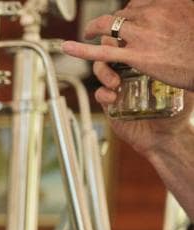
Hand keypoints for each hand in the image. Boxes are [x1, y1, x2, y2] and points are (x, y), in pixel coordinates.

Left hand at [61, 0, 193, 91]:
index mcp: (168, 3)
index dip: (132, 11)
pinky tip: (66, 46)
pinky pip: (103, 51)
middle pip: (123, 14)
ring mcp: (143, 34)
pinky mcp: (137, 56)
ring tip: (89, 33)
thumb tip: (175, 16)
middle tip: (113, 31)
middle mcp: (153, 13)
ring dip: (97, 29)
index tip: (131, 18)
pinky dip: (82, 49)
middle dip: (115, 22)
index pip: (139, 2)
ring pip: (110, 27)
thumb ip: (178, 12)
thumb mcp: (192, 15)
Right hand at [87, 36, 193, 155]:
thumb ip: (179, 70)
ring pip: (100, 67)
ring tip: (115, 83)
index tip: (128, 41)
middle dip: (108, 49)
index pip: (131, 42)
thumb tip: (185, 55)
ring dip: (103, 72)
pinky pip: (99, 93)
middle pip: (110, 49)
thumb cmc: (176, 111)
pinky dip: (102, 93)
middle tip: (115, 58)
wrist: (165, 136)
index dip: (126, 37)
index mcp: (144, 61)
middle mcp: (129, 70)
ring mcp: (117, 86)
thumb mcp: (181, 85)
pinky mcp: (109, 103)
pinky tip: (113, 97)